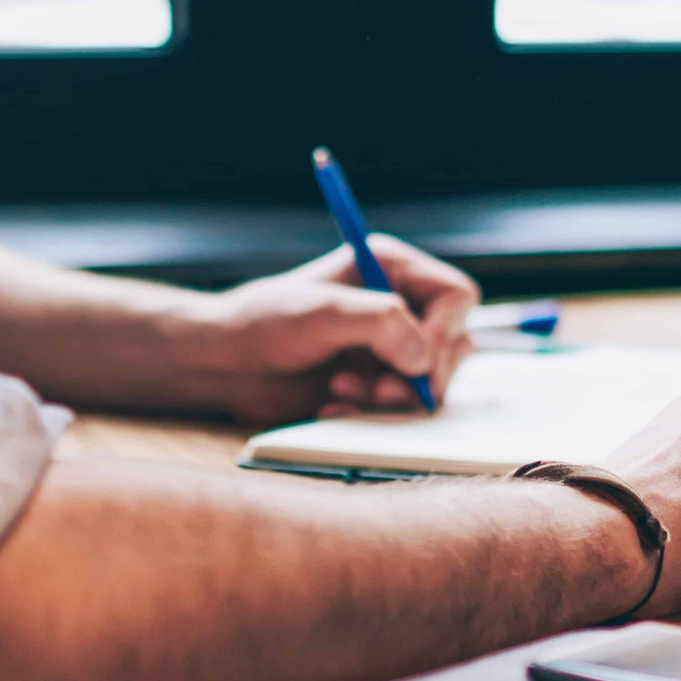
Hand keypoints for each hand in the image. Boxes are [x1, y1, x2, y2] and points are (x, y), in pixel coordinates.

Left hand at [178, 235, 477, 423]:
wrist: (225, 364)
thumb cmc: (264, 324)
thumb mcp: (322, 313)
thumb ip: (381, 323)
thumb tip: (424, 359)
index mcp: (391, 267)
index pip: (455, 296)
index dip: (444, 331)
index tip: (415, 360)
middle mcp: (399, 302)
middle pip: (453, 343)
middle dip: (419, 374)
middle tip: (379, 392)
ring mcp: (391, 345)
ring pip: (433, 378)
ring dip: (395, 397)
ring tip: (345, 394)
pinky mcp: (378, 381)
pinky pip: (405, 405)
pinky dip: (377, 413)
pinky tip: (337, 406)